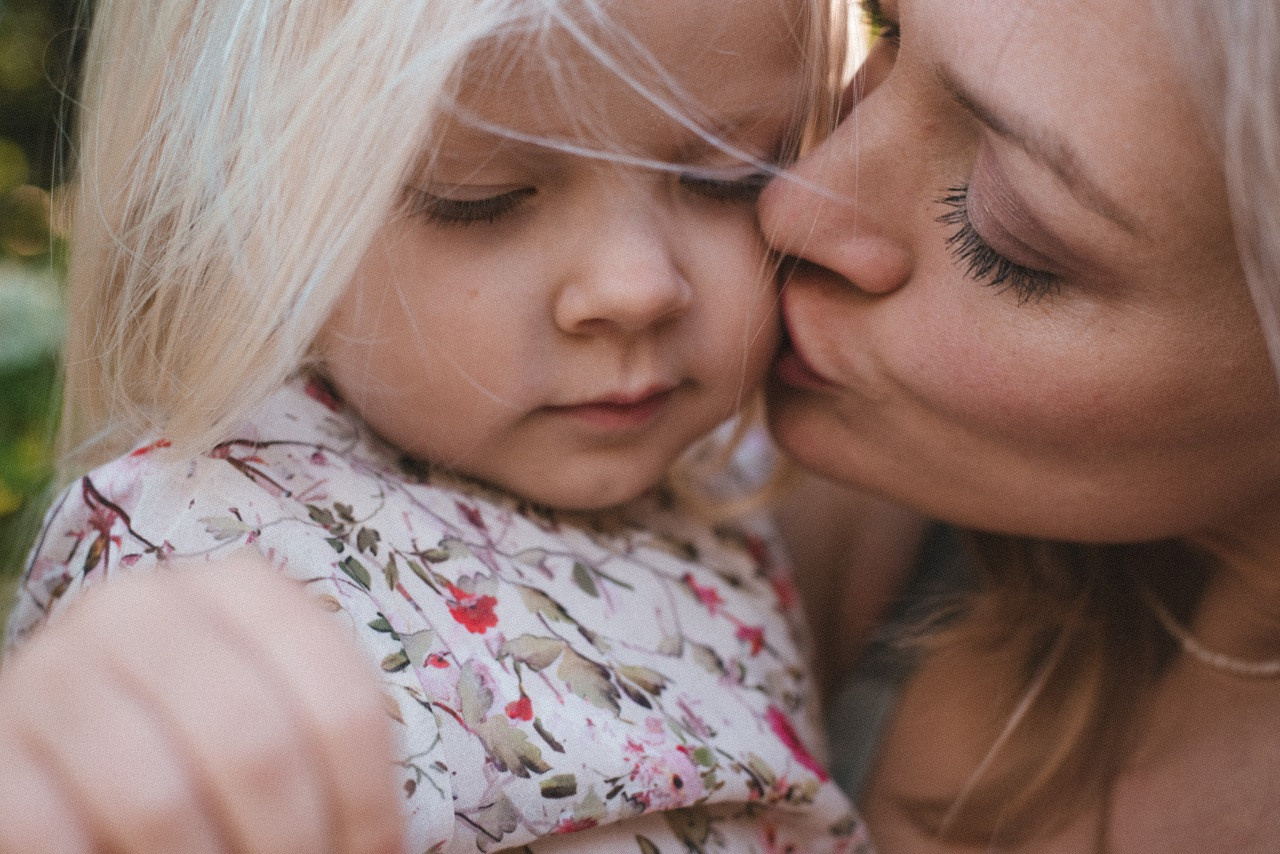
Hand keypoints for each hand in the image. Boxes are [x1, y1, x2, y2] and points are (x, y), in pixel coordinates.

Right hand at [0, 553, 404, 853]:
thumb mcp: (274, 710)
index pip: (340, 707)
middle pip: (256, 749)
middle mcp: (144, 609)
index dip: (367, 807)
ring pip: (157, 802)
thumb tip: (379, 849)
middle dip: (292, 845)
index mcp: (241, 590)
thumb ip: (325, 746)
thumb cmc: (205, 732)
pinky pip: (54, 833)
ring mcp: (57, 669)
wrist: (77, 734)